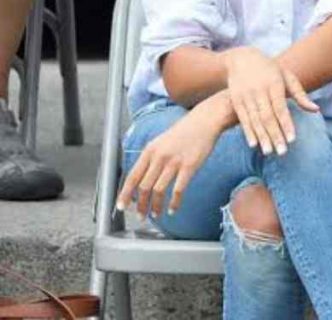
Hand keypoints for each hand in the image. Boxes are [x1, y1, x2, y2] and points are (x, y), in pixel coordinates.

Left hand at [116, 98, 223, 217]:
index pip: (132, 176)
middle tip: (141, 216)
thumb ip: (151, 158)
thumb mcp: (161, 142)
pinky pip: (178, 190)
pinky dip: (174, 203)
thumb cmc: (184, 132)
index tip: (122, 206)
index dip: (125, 194)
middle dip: (141, 205)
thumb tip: (142, 179)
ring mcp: (174, 162)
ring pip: (159, 190)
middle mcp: (159, 157)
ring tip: (155, 215)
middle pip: (144, 187)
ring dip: (155, 206)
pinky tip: (173, 209)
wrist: (204, 121)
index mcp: (150, 151)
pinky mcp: (189, 166)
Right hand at [223, 47, 318, 155]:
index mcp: (274, 84)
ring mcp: (246, 96)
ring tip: (268, 152)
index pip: (281, 108)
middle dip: (275, 136)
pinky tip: (253, 144)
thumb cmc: (271, 69)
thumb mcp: (287, 76)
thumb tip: (316, 110)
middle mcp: (259, 91)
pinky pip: (243, 119)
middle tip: (282, 153)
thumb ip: (300, 94)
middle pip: (267, 117)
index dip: (286, 124)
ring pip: (255, 120)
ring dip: (262, 137)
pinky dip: (248, 132)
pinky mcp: (236, 100)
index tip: (292, 140)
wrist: (242, 58)